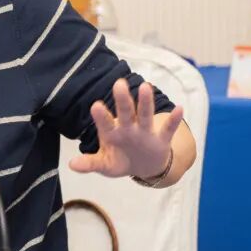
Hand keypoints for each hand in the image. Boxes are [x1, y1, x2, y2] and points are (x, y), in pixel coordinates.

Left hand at [69, 80, 183, 179]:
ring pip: (145, 115)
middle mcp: (128, 128)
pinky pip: (167, 129)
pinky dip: (173, 120)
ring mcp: (145, 132)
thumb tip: (72, 165)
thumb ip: (90, 163)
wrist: (143, 167)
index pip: (105, 123)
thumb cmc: (119, 161)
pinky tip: (178, 108)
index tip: (96, 105)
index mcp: (112, 133)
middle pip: (125, 112)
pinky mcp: (160, 140)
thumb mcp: (104, 165)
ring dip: (146, 102)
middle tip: (119, 84)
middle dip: (123, 100)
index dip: (101, 116)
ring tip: (146, 87)